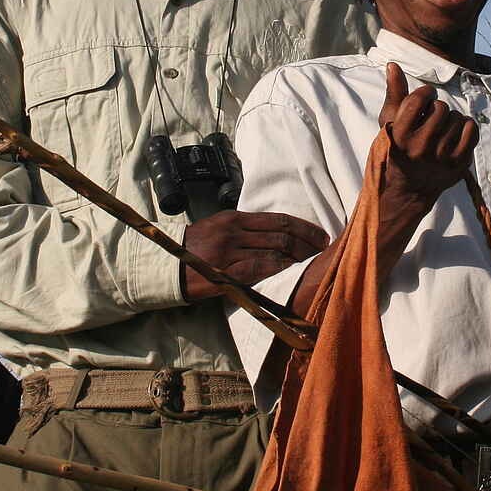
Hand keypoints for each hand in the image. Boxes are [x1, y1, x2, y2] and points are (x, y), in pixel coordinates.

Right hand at [181, 210, 329, 300]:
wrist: (168, 265)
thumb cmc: (196, 246)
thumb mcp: (220, 227)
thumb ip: (246, 228)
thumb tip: (279, 233)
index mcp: (235, 218)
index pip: (278, 219)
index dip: (304, 227)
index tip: (320, 234)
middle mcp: (234, 231)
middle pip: (281, 235)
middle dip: (307, 243)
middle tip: (323, 250)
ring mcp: (230, 252)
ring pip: (274, 251)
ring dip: (297, 258)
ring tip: (311, 262)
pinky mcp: (226, 272)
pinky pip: (259, 268)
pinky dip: (278, 269)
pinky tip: (289, 271)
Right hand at [377, 62, 478, 222]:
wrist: (408, 189)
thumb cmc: (397, 150)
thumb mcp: (389, 123)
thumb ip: (394, 93)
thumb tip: (393, 65)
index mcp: (399, 134)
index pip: (420, 97)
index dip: (425, 93)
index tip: (423, 99)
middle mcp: (420, 147)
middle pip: (441, 107)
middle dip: (436, 109)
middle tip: (430, 120)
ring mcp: (441, 157)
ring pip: (457, 118)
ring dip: (450, 119)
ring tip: (440, 130)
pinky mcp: (458, 164)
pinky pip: (472, 130)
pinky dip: (466, 127)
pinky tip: (455, 133)